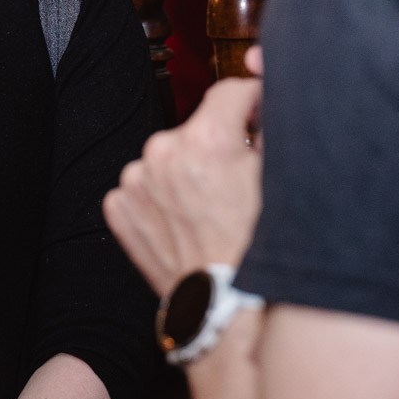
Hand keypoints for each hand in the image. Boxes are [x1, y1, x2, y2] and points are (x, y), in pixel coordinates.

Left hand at [104, 48, 265, 297]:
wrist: (223, 307)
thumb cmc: (258, 250)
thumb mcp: (279, 182)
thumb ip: (270, 132)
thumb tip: (264, 105)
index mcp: (206, 138)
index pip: (230, 91)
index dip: (250, 100)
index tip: (256, 112)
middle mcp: (162, 151)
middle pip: (196, 129)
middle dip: (216, 145)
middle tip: (234, 180)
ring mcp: (135, 180)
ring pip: (167, 159)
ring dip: (184, 172)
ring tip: (206, 208)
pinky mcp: (118, 206)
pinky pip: (143, 187)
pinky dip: (160, 197)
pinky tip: (182, 221)